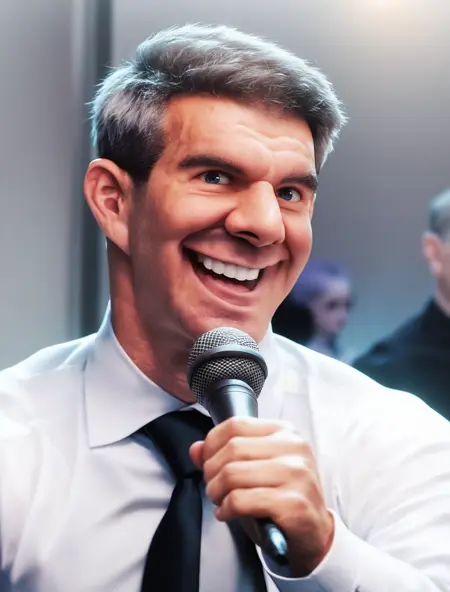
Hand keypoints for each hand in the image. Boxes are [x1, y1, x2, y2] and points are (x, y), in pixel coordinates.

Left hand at [190, 417, 333, 576]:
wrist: (314, 532)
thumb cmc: (281, 496)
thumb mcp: (255, 468)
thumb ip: (225, 454)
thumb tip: (196, 449)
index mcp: (285, 431)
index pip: (236, 424)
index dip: (212, 443)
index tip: (207, 462)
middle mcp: (294, 447)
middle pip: (232, 448)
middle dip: (211, 471)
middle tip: (212, 487)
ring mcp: (296, 474)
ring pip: (233, 473)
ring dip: (216, 491)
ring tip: (219, 500)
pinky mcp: (293, 503)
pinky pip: (241, 500)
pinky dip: (226, 508)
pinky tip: (227, 513)